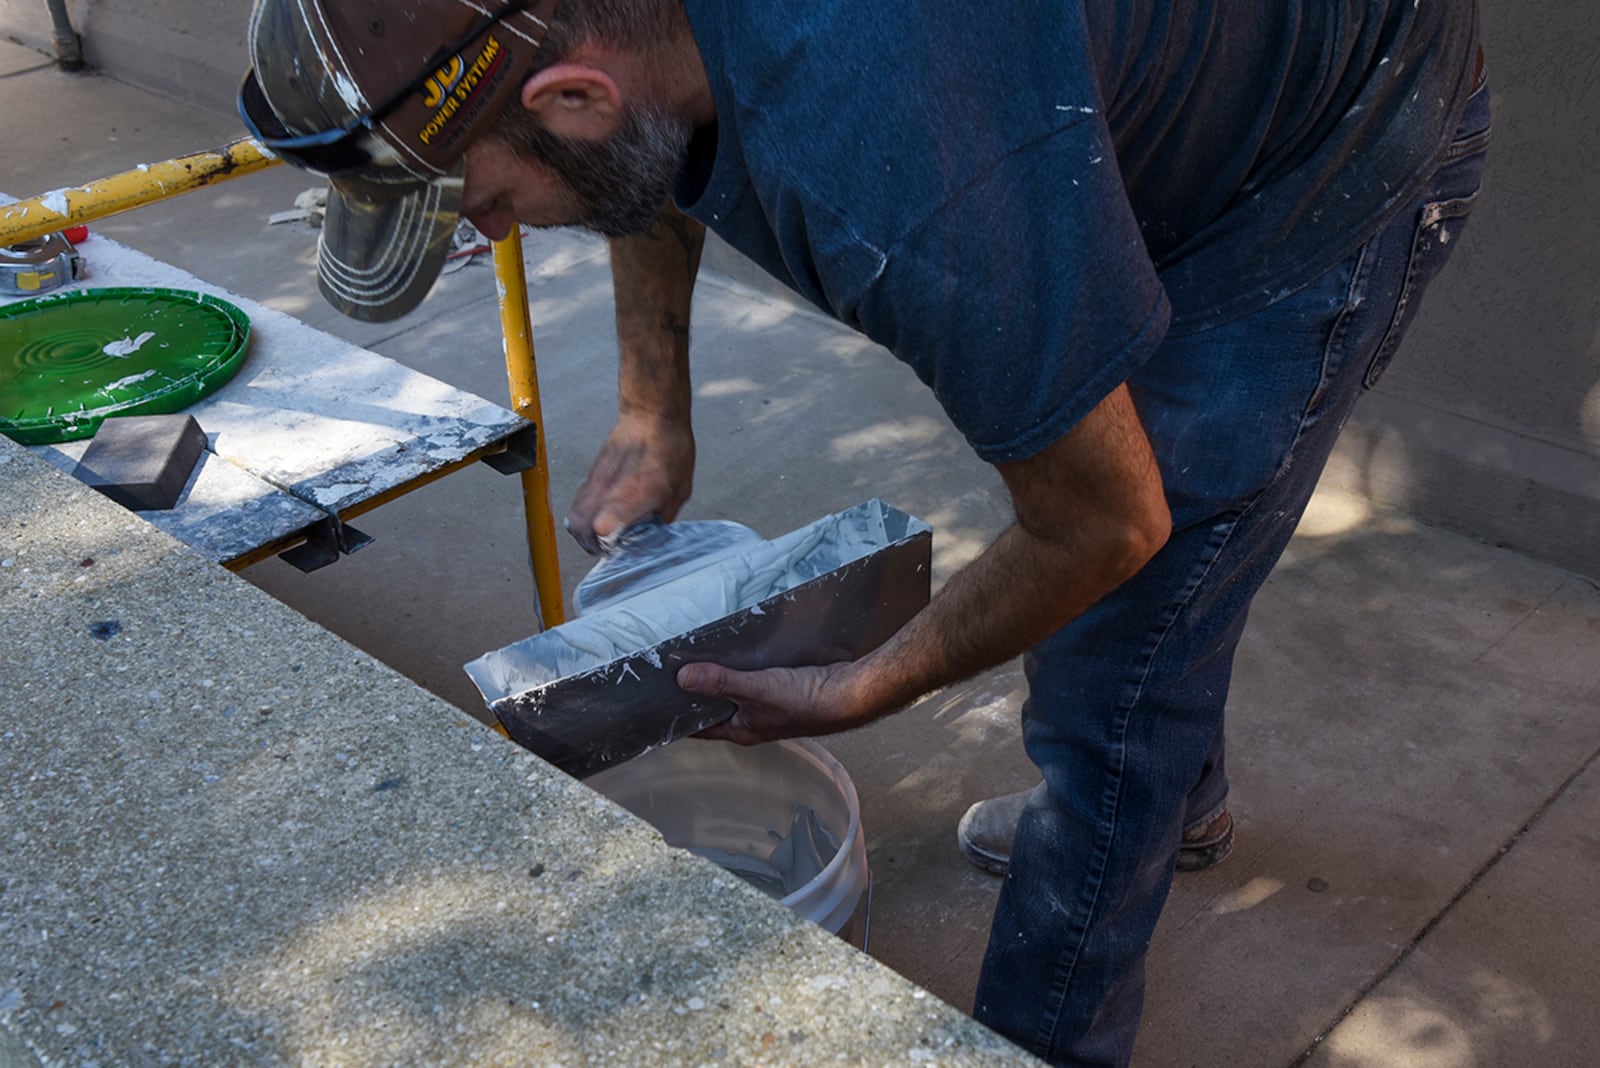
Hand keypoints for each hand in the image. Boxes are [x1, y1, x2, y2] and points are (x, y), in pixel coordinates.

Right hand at [566, 412, 694, 552]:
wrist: (652, 415)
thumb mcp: (679, 490)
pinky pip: (579, 502)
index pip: (602, 528)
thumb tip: (651, 537)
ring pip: (574, 516)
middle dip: (591, 544)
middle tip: (608, 547)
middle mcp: (609, 488)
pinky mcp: (592, 474)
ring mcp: (596, 481)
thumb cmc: (670, 447)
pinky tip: (601, 513)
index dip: (610, 545)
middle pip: (580, 528)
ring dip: (584, 530)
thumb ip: (662, 517)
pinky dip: (584, 514)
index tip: (623, 549)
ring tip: (602, 534)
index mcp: (635, 494)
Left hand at [679, 661, 868, 744]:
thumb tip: (684, 679)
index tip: (658, 703)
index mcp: (742, 729)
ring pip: (737, 692)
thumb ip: (721, 683)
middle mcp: (753, 721)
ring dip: (724, 677)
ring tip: (703, 656)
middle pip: (717, 707)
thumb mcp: (756, 689)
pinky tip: (742, 651)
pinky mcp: (783, 688)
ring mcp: (769, 706)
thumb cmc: (807, 702)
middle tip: (677, 670)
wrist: (848, 694)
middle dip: (700, 691)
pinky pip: (755, 679)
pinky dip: (745, 667)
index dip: (679, 716)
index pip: (701, 727)